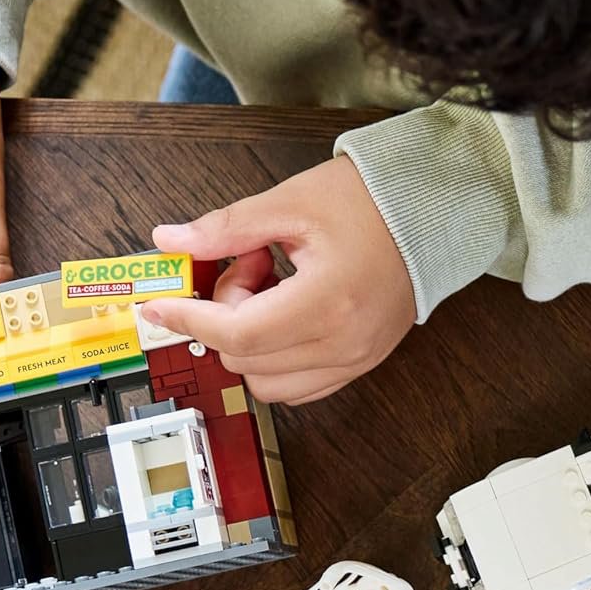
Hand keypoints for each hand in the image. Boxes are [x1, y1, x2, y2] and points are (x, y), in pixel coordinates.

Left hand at [142, 154, 414, 405]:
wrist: (430, 214)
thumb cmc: (370, 203)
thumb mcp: (289, 203)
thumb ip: (225, 228)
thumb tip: (171, 243)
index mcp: (326, 302)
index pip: (236, 334)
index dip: (189, 320)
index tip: (160, 306)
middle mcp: (343, 343)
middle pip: (246, 359)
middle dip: (228, 315)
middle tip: (249, 263)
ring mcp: (355, 359)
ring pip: (268, 383)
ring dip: (251, 342)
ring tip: (272, 290)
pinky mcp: (361, 363)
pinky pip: (299, 386)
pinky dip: (276, 357)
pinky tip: (287, 312)